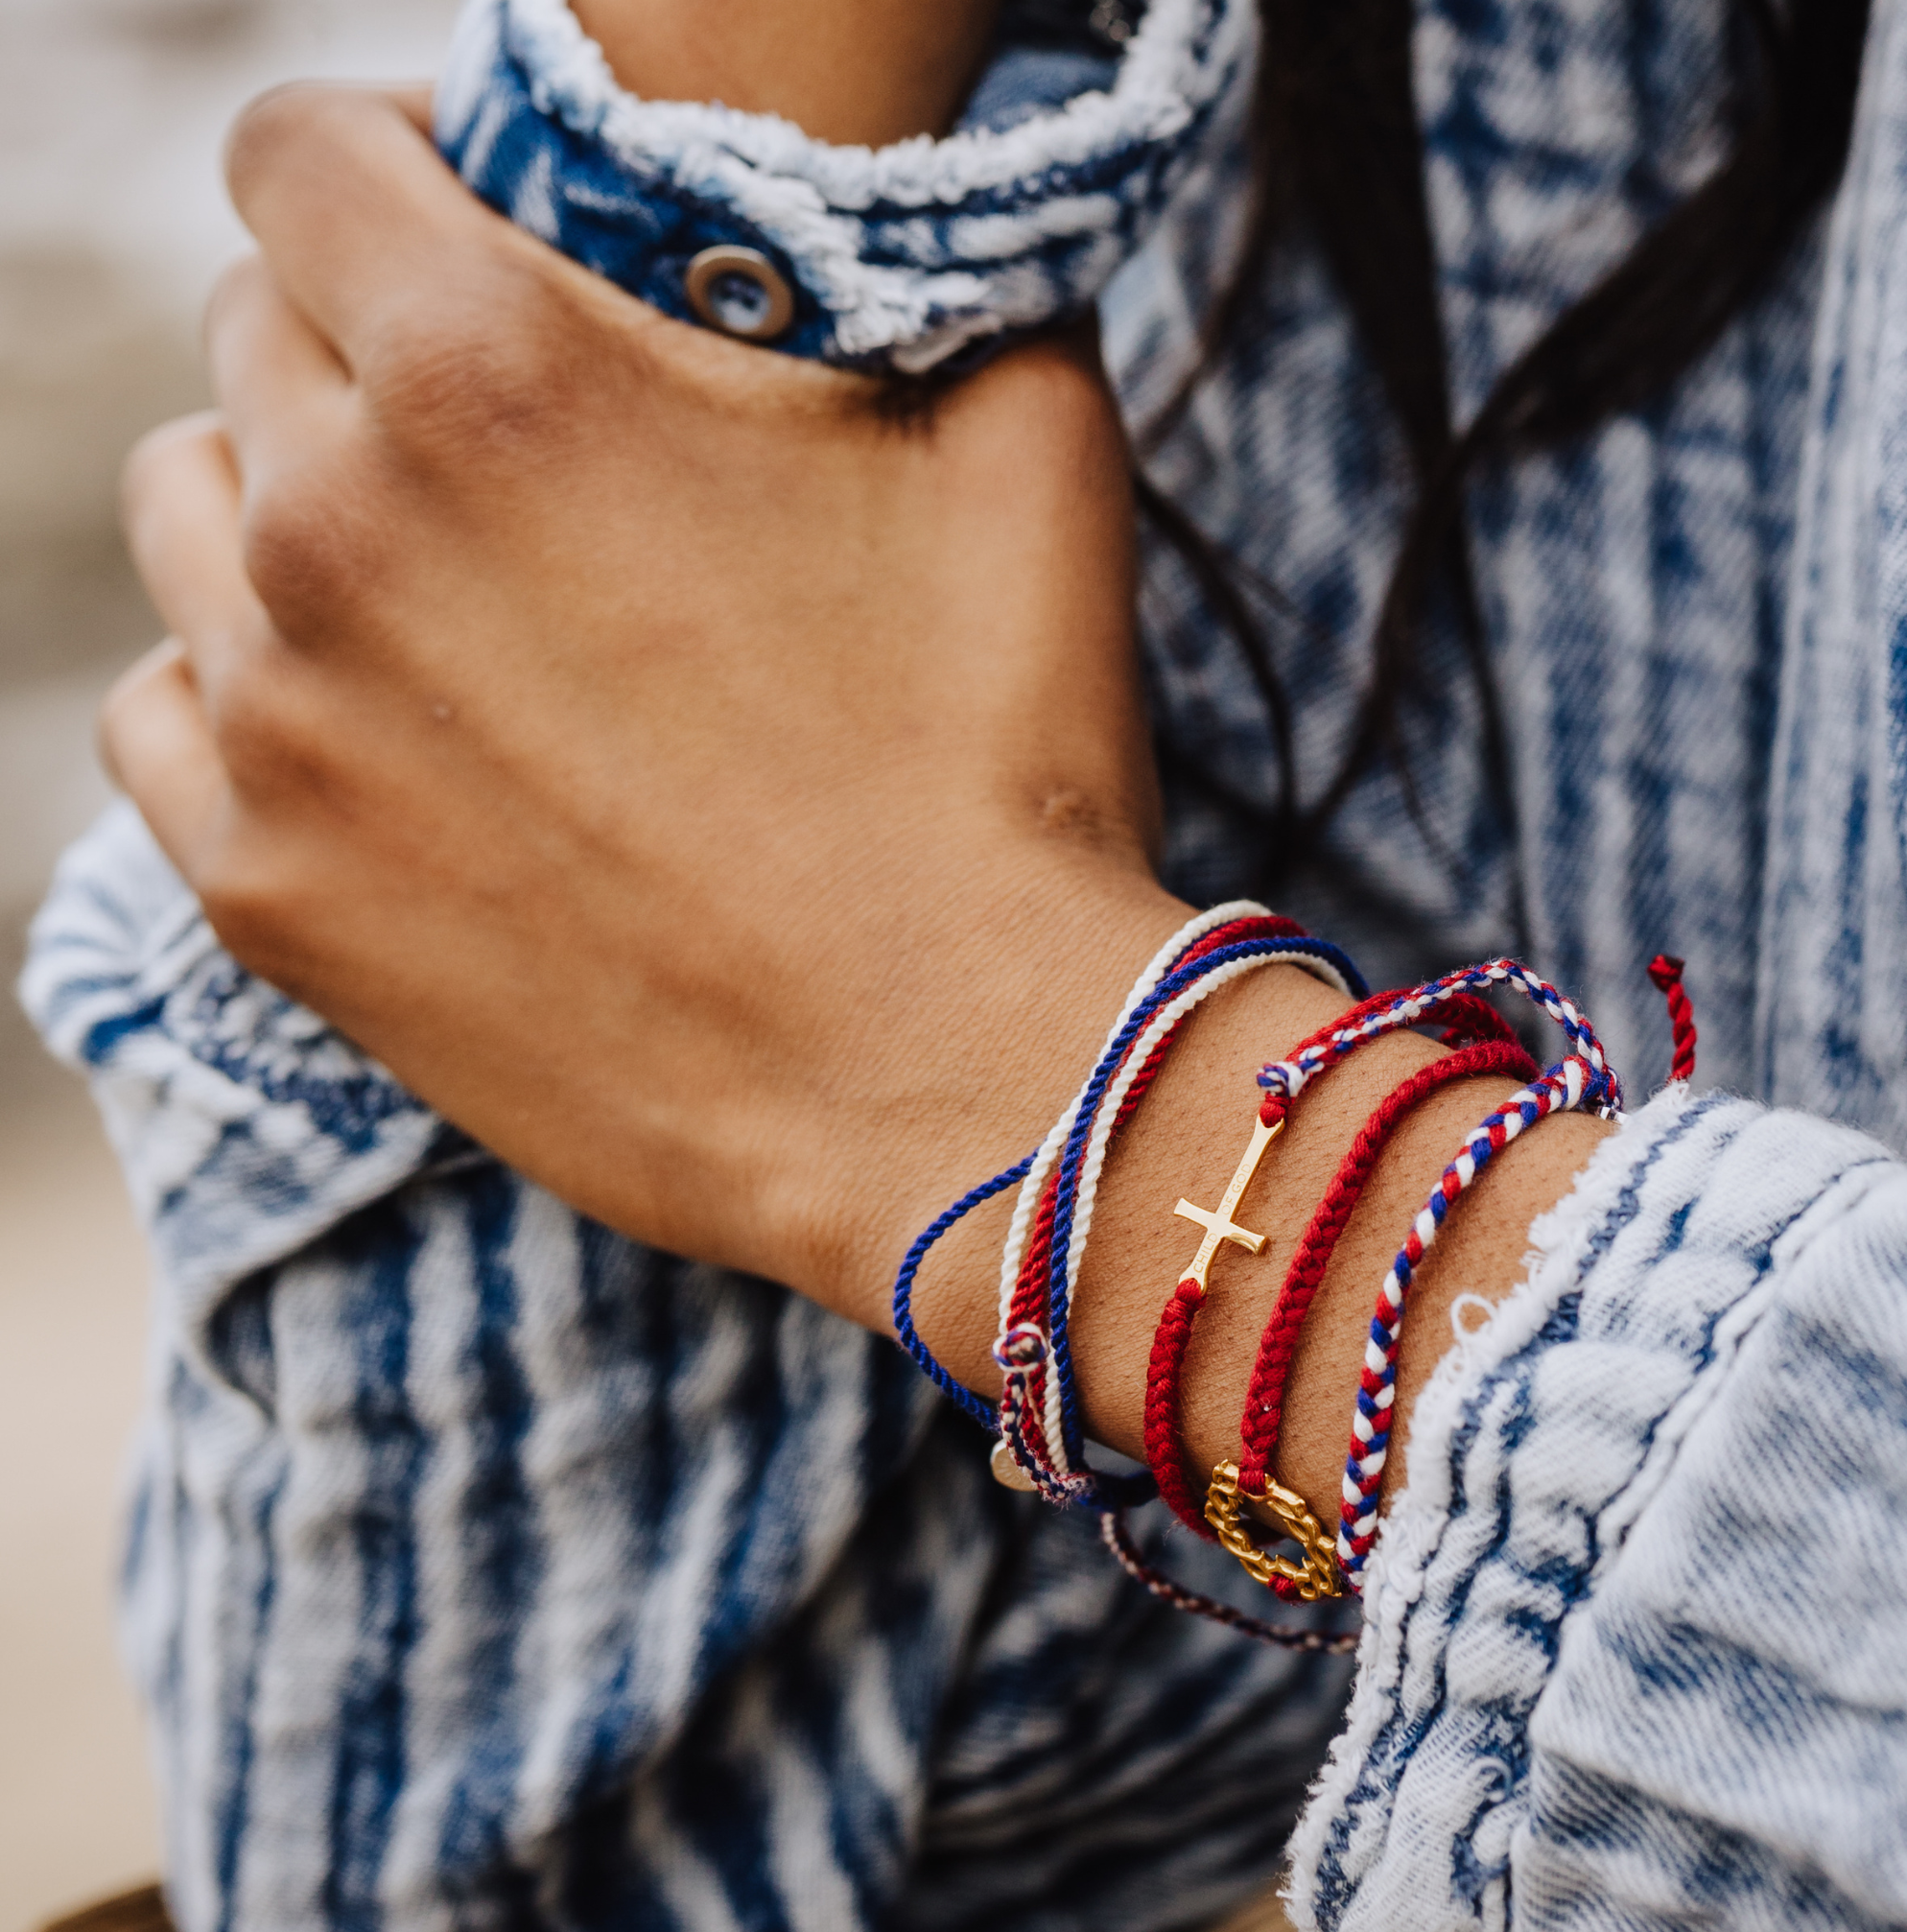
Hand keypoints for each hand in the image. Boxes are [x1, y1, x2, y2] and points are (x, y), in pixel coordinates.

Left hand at [105, 84, 1182, 1327]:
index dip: (387, 160)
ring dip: (295, 515)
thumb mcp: (1022, 446)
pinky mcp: (274, 898)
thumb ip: (923, 271)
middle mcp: (337, 528)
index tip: (471, 227)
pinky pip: (165, 724)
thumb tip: (889, 237)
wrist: (954, 1082)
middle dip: (375, 352)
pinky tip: (374, 737)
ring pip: (192, 521)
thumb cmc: (999, 768)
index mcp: (497, 369)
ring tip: (442, 595)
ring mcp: (283, 727)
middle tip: (515, 451)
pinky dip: (246, 700)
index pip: (300, 154)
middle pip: (257, 340)